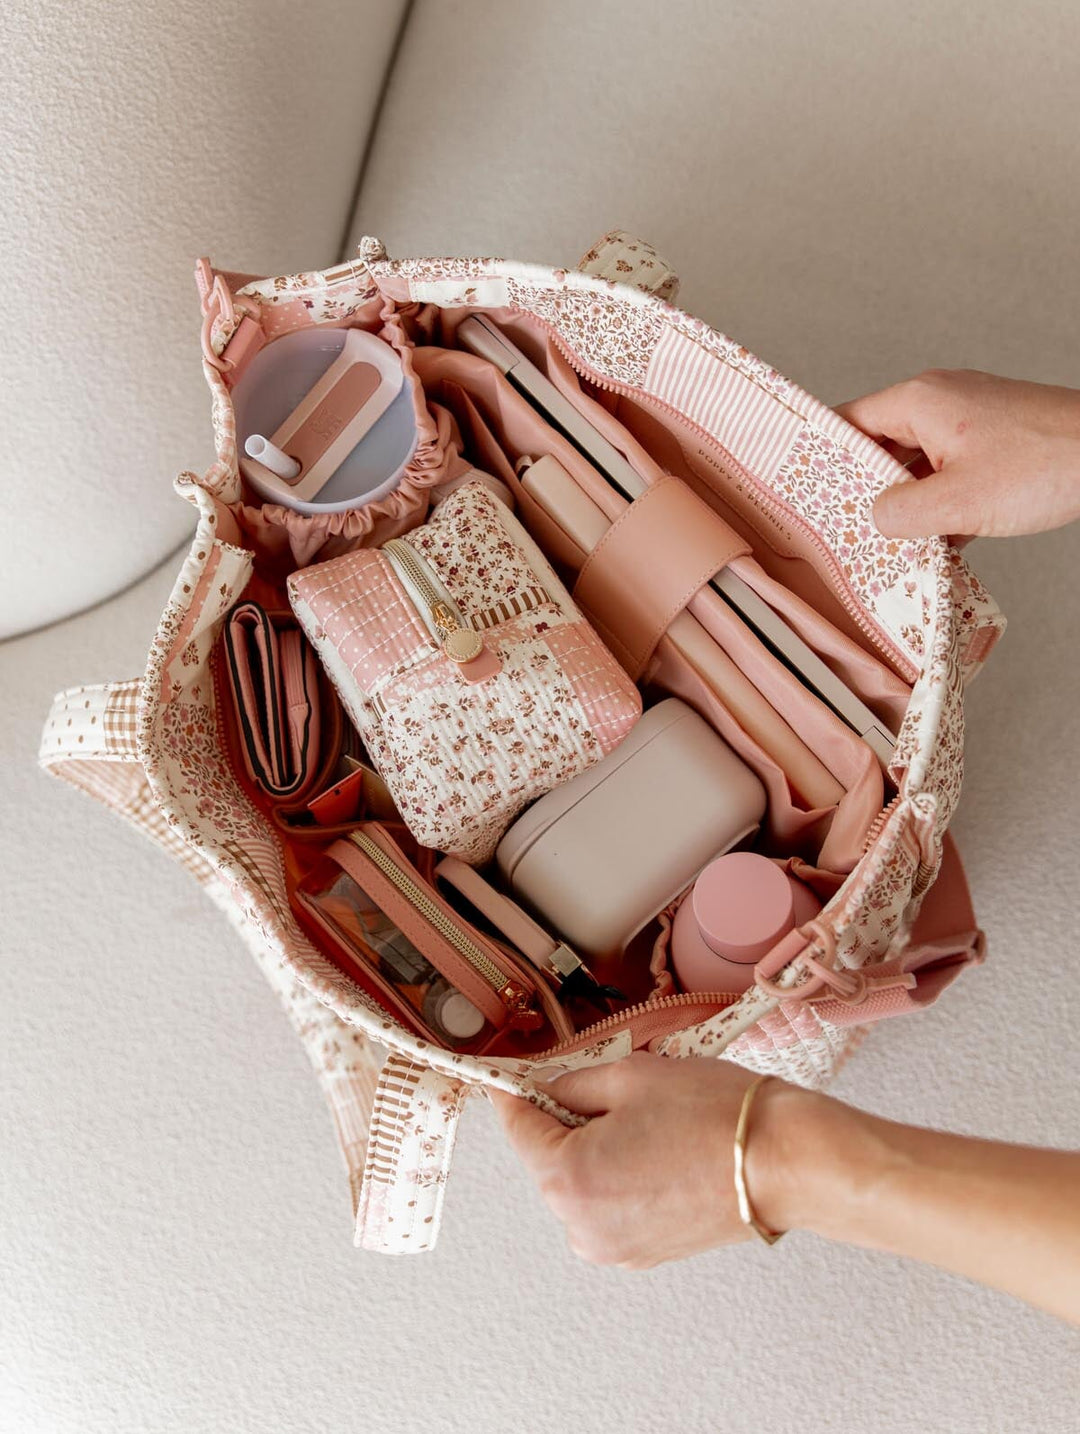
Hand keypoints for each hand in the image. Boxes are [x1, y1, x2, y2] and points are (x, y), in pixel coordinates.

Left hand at [489, 1052, 825, 1268]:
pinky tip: (661, 1146)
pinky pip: (613, 1204)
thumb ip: (574, 1083)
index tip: (505, 1075)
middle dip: (567, 1118)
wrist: (784, 1163)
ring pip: (583, 1181)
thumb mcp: (630, 1076)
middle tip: (607, 1083)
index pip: (519, 1127)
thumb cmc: (716, 1118)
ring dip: (598, 1147)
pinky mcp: (646, 1252)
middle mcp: (582, 1226)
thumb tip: (549, 1089)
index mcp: (567, 1179)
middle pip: (550, 1157)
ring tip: (648, 1117)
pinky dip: (624, 1173)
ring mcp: (615, 1246)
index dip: (514, 1091)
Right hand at [836, 369, 1079, 539]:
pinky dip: (940, 502)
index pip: (847, 422)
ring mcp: (968, 421)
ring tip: (893, 540)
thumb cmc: (1046, 465)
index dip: (824, 458)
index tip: (805, 491)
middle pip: (879, 446)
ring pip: (916, 464)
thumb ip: (899, 514)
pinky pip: (948, 472)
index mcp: (920, 401)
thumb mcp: (956, 502)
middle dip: (867, 490)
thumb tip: (871, 520)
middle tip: (845, 527)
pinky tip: (939, 538)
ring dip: (908, 502)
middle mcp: (939, 402)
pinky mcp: (993, 442)